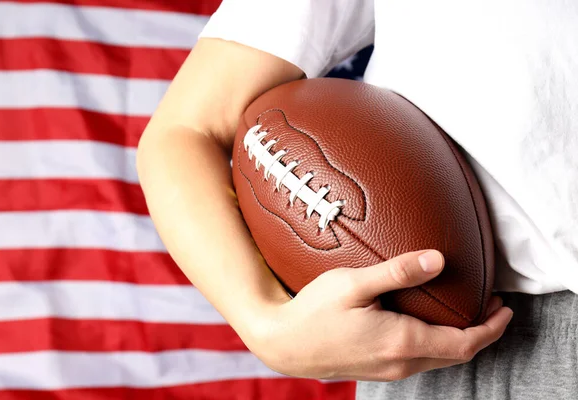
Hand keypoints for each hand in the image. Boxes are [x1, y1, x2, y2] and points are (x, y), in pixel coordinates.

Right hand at [248, 250, 512, 381]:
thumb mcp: (353, 284)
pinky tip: (429, 325)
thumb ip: (397, 273)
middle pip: (456, 354)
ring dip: (459, 339)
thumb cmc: (313, 312)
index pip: (464, 343)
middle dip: (480, 332)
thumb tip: (437, 260)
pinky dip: (438, 345)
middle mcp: (401, 362)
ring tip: (466, 314)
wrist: (283, 344)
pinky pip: (421, 360)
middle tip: (491, 307)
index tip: (504, 308)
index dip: (490, 328)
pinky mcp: (378, 369)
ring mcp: (389, 370)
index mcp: (401, 342)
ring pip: (439, 359)